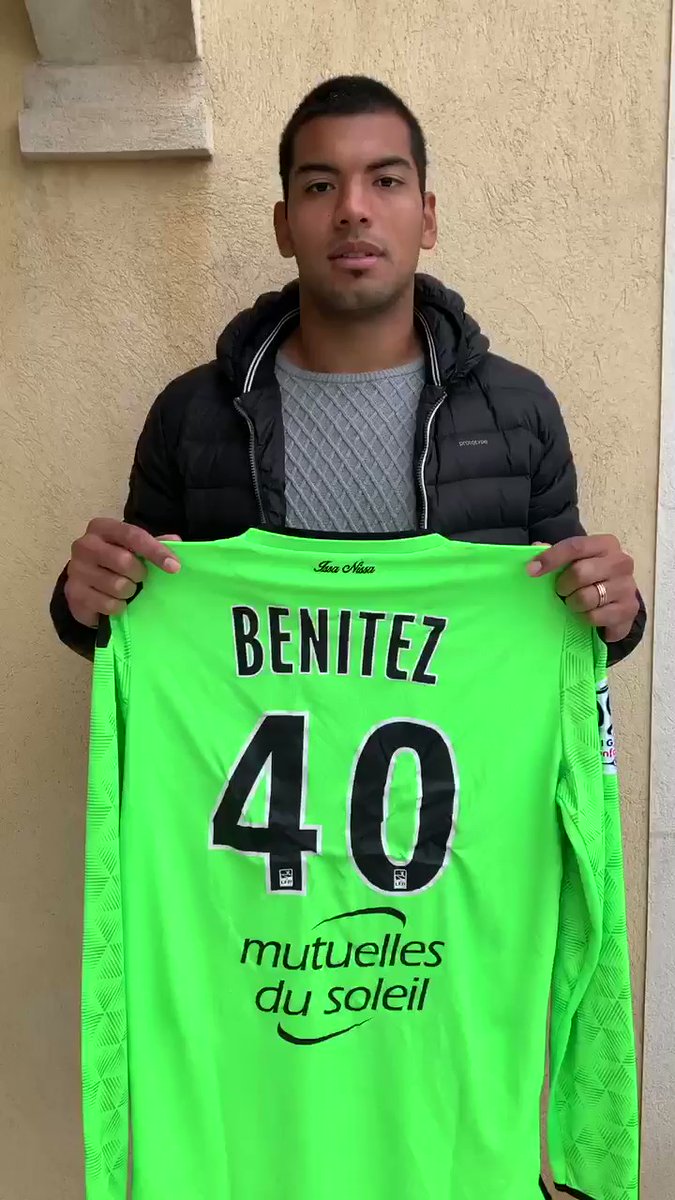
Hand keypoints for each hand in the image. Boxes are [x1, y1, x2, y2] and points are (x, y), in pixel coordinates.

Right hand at [65, 518, 181, 628]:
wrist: (85, 586)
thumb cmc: (114, 562)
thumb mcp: (134, 549)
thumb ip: (155, 543)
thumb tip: (175, 541)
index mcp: (102, 528)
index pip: (132, 535)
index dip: (156, 551)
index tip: (174, 567)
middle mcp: (84, 545)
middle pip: (124, 561)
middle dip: (140, 575)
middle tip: (139, 579)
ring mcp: (76, 569)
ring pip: (117, 585)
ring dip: (129, 592)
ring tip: (126, 590)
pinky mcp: (74, 593)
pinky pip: (108, 604)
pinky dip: (119, 606)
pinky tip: (116, 602)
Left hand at [527, 534, 638, 642]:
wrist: (618, 600)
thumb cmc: (591, 576)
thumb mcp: (575, 561)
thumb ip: (555, 553)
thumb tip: (536, 548)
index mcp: (606, 544)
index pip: (575, 546)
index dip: (551, 558)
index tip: (532, 571)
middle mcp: (621, 562)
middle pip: (580, 573)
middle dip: (563, 585)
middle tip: (561, 591)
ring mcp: (628, 587)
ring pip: (587, 598)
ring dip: (573, 604)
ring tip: (575, 604)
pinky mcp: (629, 610)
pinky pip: (596, 617)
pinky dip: (585, 618)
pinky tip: (587, 615)